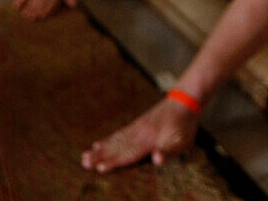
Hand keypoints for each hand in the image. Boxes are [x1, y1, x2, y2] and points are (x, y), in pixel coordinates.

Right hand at [81, 97, 198, 172]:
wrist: (184, 100)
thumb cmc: (184, 125)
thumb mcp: (182, 141)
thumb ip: (169, 151)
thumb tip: (156, 159)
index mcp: (148, 139)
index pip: (128, 153)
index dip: (113, 161)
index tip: (98, 168)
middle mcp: (139, 133)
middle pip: (117, 146)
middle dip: (100, 155)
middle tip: (83, 162)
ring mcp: (136, 127)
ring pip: (115, 140)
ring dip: (100, 148)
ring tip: (85, 155)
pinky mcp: (137, 125)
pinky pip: (119, 133)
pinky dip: (108, 139)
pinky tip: (99, 143)